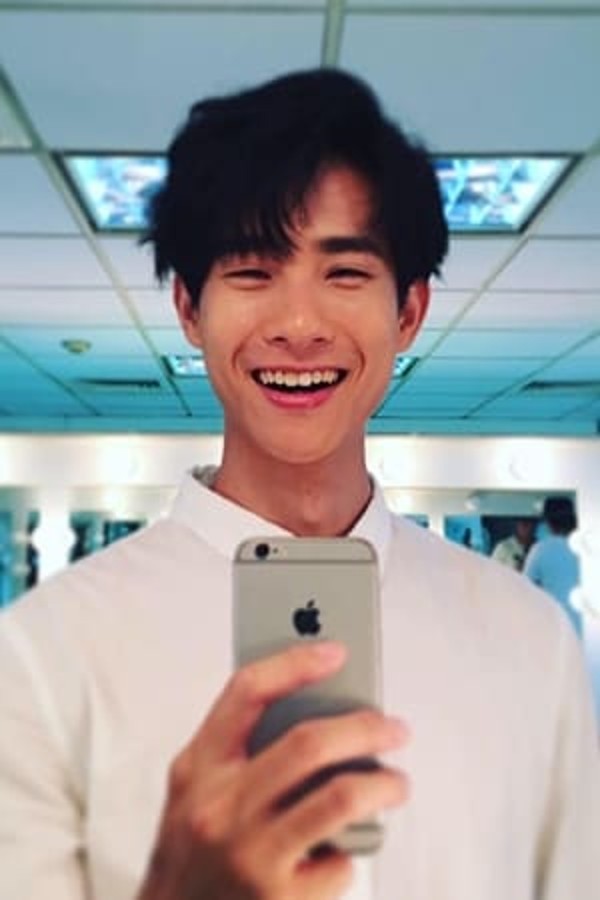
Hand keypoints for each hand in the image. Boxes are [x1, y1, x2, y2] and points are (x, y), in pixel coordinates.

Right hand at [137, 641, 408, 899]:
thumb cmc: (192, 854)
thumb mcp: (194, 792)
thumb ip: (241, 751)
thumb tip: (321, 714)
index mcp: (197, 768)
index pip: (246, 693)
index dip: (294, 664)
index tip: (336, 651)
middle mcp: (219, 806)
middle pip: (308, 742)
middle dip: (365, 728)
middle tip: (394, 729)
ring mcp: (248, 854)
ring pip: (340, 797)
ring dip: (384, 785)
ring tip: (397, 784)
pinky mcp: (277, 899)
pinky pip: (339, 861)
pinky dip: (352, 852)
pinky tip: (344, 850)